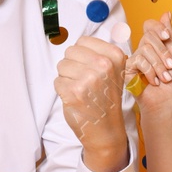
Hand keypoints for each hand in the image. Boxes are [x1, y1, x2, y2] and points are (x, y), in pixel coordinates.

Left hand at [55, 35, 130, 168]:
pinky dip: (63, 91)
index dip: (82, 55)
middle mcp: (104, 65)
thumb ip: (100, 53)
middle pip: (70, 52)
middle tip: (85, 82)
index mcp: (115, 56)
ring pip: (62, 66)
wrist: (106, 130)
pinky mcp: (74, 92)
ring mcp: (89, 79)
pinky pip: (57, 81)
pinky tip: (76, 98)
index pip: (83, 41)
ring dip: (67, 78)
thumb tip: (80, 41)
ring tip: (81, 90)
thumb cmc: (106, 99)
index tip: (91, 69)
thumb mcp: (114, 71)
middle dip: (73, 66)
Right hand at [126, 12, 171, 124]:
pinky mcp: (126, 70)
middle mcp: (141, 50)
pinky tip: (154, 82)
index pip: (149, 26)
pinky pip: (138, 60)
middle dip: (163, 53)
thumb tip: (167, 12)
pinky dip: (150, 71)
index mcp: (153, 46)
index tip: (167, 37)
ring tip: (165, 78)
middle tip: (171, 67)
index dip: (158, 27)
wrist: (166, 103)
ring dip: (159, 64)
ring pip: (145, 48)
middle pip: (148, 36)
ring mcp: (133, 60)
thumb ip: (169, 35)